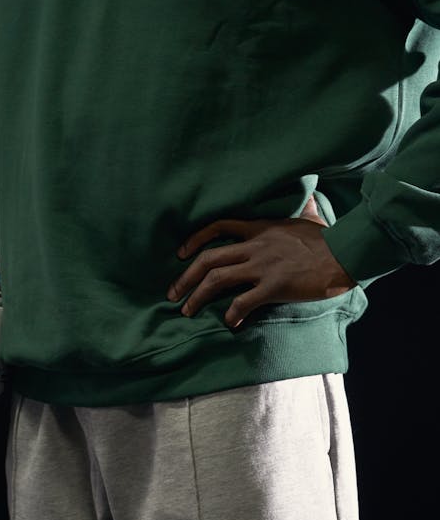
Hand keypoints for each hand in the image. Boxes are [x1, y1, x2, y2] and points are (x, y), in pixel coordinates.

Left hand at [166, 195, 356, 327]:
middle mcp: (255, 246)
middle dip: (185, 277)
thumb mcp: (309, 217)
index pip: (219, 227)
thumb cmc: (329, 238)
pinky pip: (243, 301)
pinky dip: (232, 313)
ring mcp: (263, 267)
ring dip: (198, 296)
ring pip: (218, 279)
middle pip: (209, 258)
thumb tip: (310, 196)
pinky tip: (229, 322)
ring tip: (187, 311)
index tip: (181, 254)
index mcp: (260, 229)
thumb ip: (302, 209)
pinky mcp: (274, 286)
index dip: (195, 240)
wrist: (346, 253)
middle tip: (172, 293)